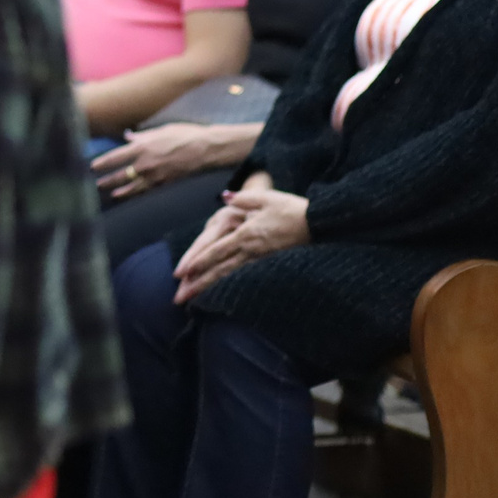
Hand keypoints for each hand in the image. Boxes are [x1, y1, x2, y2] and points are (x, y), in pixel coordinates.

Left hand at [93, 124, 229, 198]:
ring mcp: (155, 175)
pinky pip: (146, 190)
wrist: (205, 149)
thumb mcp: (160, 131)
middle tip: (96, 184)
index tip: (92, 167)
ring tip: (110, 193)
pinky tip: (127, 195)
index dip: (102, 164)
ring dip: (119, 190)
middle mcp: (145, 163)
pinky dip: (135, 193)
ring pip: (132, 186)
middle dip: (107, 180)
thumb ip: (142, 137)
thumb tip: (127, 138)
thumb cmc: (184, 135)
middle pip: (121, 175)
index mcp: (141, 147)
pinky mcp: (165, 183)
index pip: (115, 157)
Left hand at [173, 186, 308, 302]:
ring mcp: (259, 259)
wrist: (319, 225)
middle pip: (219, 269)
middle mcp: (250, 250)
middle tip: (178, 298)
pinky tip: (218, 294)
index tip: (182, 273)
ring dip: (209, 288)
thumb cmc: (292, 209)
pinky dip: (228, 285)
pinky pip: (242, 276)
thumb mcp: (266, 198)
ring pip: (229, 276)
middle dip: (197, 283)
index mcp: (246, 235)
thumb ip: (243, 198)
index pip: (217, 251)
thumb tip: (224, 197)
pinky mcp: (267, 262)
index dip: (199, 262)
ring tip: (192, 300)